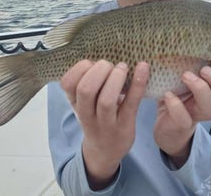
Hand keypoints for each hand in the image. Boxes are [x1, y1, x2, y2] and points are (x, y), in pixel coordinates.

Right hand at [61, 59, 148, 189]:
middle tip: (110, 65)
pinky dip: (138, 83)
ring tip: (123, 68)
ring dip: (116, 78)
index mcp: (74, 103)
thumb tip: (102, 57)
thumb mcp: (83, 103)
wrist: (104, 151)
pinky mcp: (125, 125)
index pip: (67, 83)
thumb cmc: (95, 118)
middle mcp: (87, 114)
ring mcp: (106, 123)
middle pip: (85, 90)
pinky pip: (131, 103)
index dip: (80, 68)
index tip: (92, 63)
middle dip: (99, 71)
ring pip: (106, 100)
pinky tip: (143, 67)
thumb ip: (85, 83)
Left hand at [153, 56, 210, 167]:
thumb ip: (193, 64)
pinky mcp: (181, 125)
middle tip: (204, 69)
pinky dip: (176, 105)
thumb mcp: (189, 77)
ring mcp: (197, 117)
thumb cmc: (180, 94)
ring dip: (201, 90)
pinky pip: (184, 119)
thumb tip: (188, 41)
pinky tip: (168, 94)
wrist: (166, 123)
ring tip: (186, 76)